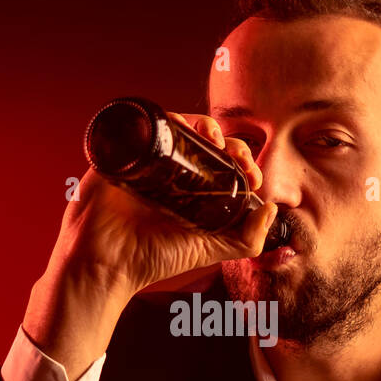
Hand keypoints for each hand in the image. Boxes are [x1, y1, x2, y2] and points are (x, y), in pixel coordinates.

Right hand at [61, 110, 276, 299]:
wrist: (108, 264)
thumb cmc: (153, 258)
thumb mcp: (210, 250)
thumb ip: (246, 240)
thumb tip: (273, 210)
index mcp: (190, 188)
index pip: (223, 162)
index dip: (243, 161)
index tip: (254, 177)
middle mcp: (171, 170)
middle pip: (205, 140)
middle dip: (229, 141)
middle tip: (239, 157)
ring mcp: (147, 159)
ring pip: (179, 126)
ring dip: (201, 124)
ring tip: (214, 138)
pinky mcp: (122, 152)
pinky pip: (144, 123)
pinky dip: (165, 117)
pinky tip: (181, 125)